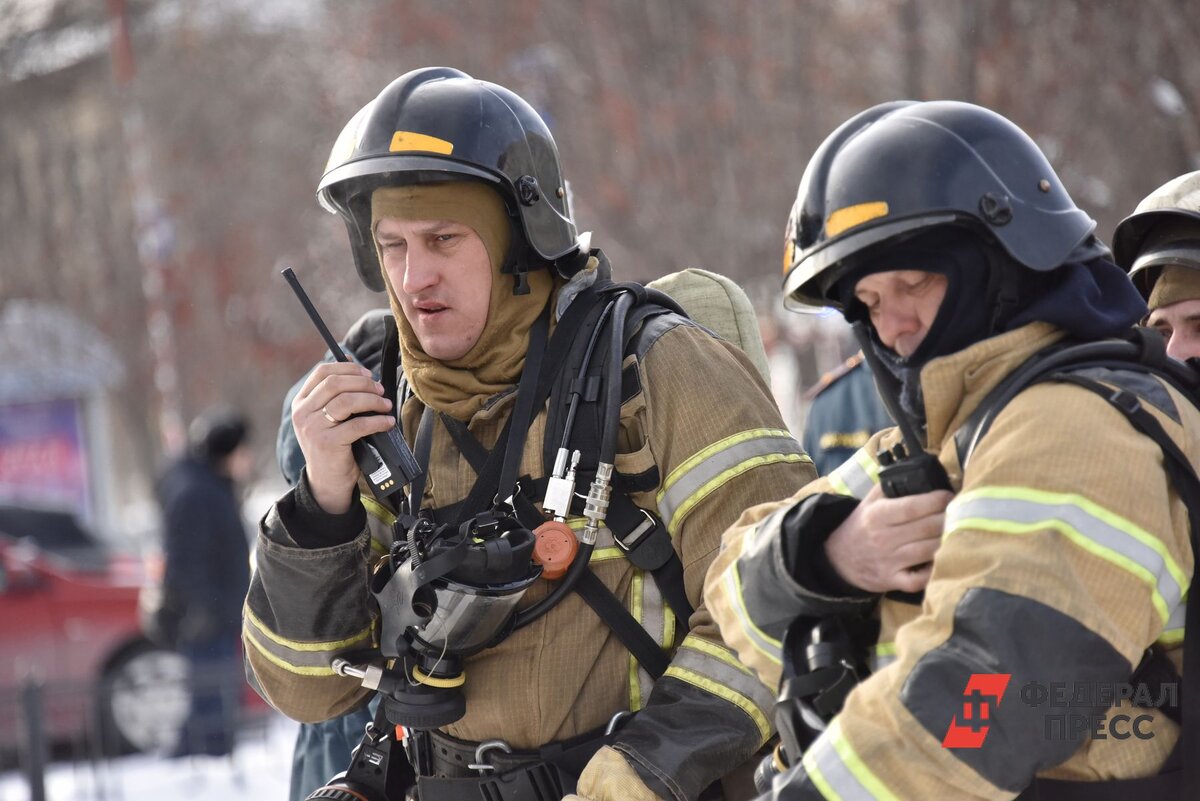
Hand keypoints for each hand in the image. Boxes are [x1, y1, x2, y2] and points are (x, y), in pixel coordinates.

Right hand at [291, 362, 394, 513]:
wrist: (327, 480)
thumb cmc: (334, 445)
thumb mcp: (327, 417)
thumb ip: (336, 394)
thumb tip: (357, 365)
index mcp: (301, 402)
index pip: (322, 372)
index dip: (348, 367)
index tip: (367, 373)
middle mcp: (303, 413)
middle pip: (335, 383)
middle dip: (363, 383)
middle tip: (380, 390)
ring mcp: (313, 428)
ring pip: (346, 400)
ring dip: (372, 399)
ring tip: (385, 405)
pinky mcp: (328, 443)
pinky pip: (358, 424)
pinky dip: (377, 421)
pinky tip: (387, 422)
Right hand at [824, 483, 951, 593]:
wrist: (839, 558)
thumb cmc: (862, 525)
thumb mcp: (869, 502)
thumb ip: (891, 487)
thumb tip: (923, 473)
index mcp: (878, 515)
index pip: (911, 507)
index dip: (935, 501)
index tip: (950, 496)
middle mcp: (883, 538)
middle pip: (926, 528)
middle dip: (949, 518)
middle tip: (961, 512)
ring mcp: (889, 562)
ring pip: (928, 551)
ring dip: (947, 541)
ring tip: (957, 532)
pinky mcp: (893, 581)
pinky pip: (919, 580)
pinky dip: (933, 572)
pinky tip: (942, 560)